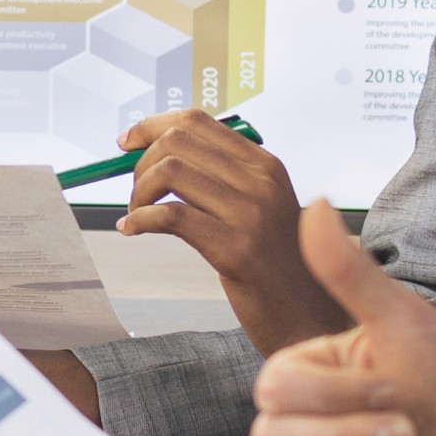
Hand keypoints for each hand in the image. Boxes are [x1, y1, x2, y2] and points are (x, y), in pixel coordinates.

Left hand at [111, 114, 344, 352]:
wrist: (309, 314)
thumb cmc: (276, 266)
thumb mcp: (260, 209)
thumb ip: (221, 180)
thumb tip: (159, 156)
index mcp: (265, 165)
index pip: (198, 121)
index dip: (152, 126)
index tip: (127, 141)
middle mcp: (260, 182)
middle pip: (178, 142)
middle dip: (142, 162)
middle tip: (135, 192)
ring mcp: (250, 213)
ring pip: (170, 171)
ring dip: (139, 192)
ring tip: (136, 214)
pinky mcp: (235, 248)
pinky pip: (171, 215)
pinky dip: (140, 218)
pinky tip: (133, 230)